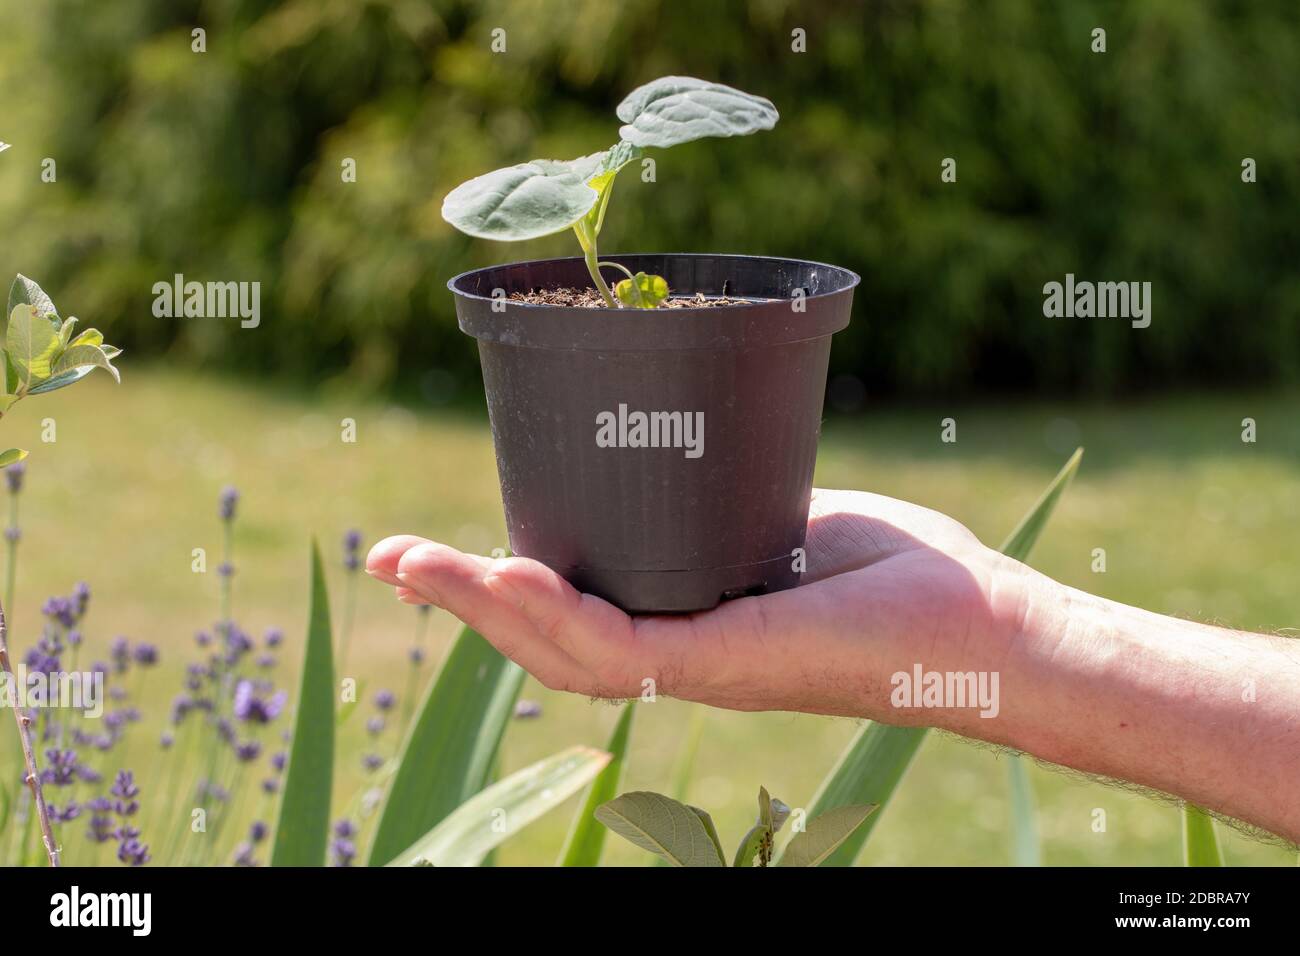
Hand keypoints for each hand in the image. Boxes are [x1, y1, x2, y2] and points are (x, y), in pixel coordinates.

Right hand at [366, 489, 1033, 724]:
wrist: (980, 624)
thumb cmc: (896, 575)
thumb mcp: (786, 514)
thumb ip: (727, 501)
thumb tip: (687, 447)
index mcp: (683, 624)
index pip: (572, 614)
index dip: (502, 587)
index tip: (445, 547)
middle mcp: (677, 658)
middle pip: (546, 640)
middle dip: (461, 601)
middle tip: (387, 558)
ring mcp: (698, 669)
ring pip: (562, 653)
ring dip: (481, 610)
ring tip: (411, 565)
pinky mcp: (727, 666)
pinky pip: (623, 650)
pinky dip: (557, 615)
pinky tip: (509, 576)